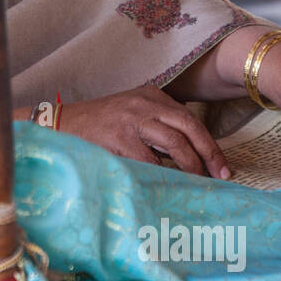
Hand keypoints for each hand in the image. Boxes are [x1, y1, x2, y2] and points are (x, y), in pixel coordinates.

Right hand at [59, 86, 231, 179]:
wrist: (60, 124)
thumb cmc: (97, 124)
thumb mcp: (131, 112)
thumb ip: (156, 124)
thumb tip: (190, 154)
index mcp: (150, 95)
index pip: (189, 118)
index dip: (208, 143)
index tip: (220, 165)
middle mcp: (144, 103)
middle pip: (188, 126)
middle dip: (208, 152)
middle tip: (221, 175)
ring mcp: (132, 120)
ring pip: (174, 143)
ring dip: (191, 165)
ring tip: (198, 182)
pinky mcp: (119, 139)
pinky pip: (150, 161)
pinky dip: (164, 174)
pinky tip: (169, 185)